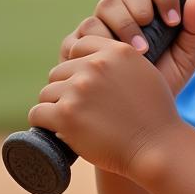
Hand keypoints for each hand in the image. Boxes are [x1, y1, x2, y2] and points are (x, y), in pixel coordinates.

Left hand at [29, 35, 182, 178]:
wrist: (156, 147)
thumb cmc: (154, 116)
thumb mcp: (144, 73)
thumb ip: (119, 63)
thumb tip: (92, 62)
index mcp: (116, 51)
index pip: (79, 46)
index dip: (78, 66)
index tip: (84, 84)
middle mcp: (96, 65)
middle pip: (59, 72)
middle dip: (66, 89)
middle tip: (81, 110)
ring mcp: (79, 89)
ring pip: (47, 93)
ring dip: (55, 107)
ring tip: (73, 123)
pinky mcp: (66, 114)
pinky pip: (38, 114)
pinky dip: (43, 124)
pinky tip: (57, 131)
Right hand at [60, 0, 194, 95]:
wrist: (140, 117)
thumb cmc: (164, 82)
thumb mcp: (187, 58)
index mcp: (151, 10)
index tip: (174, 21)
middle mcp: (124, 14)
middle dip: (141, 9)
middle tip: (152, 32)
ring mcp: (101, 27)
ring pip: (105, 7)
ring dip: (123, 25)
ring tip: (138, 52)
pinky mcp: (78, 46)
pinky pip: (83, 33)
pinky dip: (98, 43)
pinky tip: (111, 62)